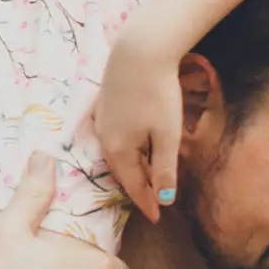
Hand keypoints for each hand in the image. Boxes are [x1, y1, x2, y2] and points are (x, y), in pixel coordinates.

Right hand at [95, 26, 184, 221]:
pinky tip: (134, 146)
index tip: (157, 218)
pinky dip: (126, 148)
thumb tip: (163, 199)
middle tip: (152, 201)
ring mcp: (101, 119)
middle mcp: (104, 137)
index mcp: (119, 150)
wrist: (140, 50)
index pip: (133, 186)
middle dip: (137, 188)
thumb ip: (164, 170)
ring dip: (131, 167)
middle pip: (122, 171)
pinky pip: (114, 136)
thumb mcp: (167, 136)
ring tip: (146, 177)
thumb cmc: (157, 93)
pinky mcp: (104, 103)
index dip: (146, 203)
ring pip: (117, 153)